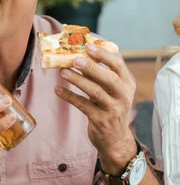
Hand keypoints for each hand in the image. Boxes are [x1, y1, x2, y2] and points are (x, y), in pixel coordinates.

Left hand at [55, 44, 136, 174]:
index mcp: (127, 84)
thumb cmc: (109, 107)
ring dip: (77, 80)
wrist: (115, 139)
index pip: (119, 65)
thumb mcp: (111, 90)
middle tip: (74, 58)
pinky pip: (83, 106)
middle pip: (109, 78)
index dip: (104, 55)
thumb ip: (100, 74)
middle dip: (92, 67)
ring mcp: (113, 109)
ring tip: (62, 72)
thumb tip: (78, 53)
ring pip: (95, 92)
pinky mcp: (101, 120)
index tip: (89, 46)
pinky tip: (57, 89)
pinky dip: (69, 96)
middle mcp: (123, 96)